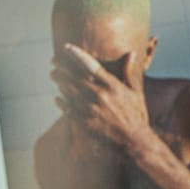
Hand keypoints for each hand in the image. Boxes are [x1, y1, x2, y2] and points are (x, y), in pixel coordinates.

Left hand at [52, 46, 152, 160]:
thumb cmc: (136, 115)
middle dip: (62, 68)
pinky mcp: (85, 123)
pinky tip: (57, 97)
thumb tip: (131, 52)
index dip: (77, 55)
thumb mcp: (135, 92)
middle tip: (53, 62)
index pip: (90, 65)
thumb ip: (129, 71)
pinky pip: (69, 109)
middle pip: (75, 77)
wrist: (134, 141)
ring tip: (53, 75)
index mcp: (112, 86)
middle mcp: (100, 96)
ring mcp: (91, 110)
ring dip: (59, 82)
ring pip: (69, 92)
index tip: (66, 47)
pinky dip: (61, 102)